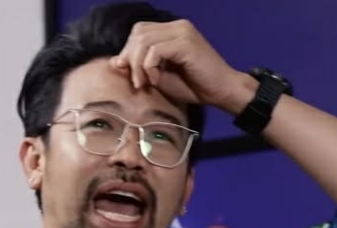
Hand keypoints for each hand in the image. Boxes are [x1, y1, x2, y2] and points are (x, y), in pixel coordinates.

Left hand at [110, 20, 250, 112]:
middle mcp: (177, 26)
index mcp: (171, 31)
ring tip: (145, 83)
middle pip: (138, 33)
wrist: (221, 92)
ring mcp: (182, 32)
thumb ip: (139, 67)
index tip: (131, 76)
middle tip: (137, 82)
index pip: (138, 32)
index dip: (129, 52)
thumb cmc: (193, 87)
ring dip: (138, 65)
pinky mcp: (186, 42)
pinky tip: (157, 80)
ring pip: (144, 41)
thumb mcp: (160, 77)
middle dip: (131, 59)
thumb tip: (115, 62)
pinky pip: (155, 50)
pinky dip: (150, 67)